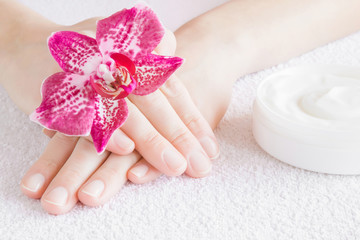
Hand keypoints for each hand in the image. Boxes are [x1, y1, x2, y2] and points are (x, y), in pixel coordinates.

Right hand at [0, 9, 220, 213]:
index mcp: (132, 53)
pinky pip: (85, 115)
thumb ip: (147, 48)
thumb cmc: (81, 47)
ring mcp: (87, 77)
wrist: (24, 42)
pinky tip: (124, 151)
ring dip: (151, 141)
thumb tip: (171, 49)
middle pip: (154, 104)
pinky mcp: (60, 93)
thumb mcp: (118, 40)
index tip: (208, 148)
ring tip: (174, 166)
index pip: (170, 90)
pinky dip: (104, 132)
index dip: (191, 120)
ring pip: (126, 113)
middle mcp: (113, 63)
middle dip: (178, 136)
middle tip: (199, 165)